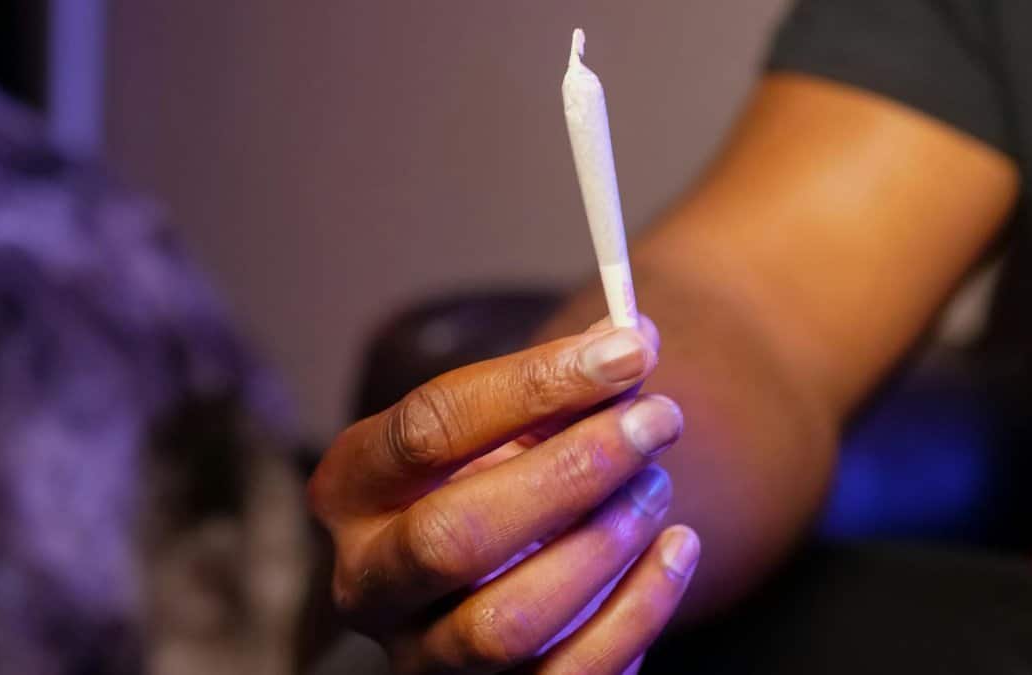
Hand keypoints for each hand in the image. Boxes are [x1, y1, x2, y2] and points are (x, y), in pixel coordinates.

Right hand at [307, 317, 699, 673]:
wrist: (504, 558)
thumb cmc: (504, 471)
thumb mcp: (511, 424)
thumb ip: (561, 383)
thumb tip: (635, 341)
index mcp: (353, 488)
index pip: (428, 431)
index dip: (535, 384)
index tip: (630, 352)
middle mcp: (368, 581)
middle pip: (453, 538)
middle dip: (571, 473)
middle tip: (657, 421)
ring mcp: (422, 655)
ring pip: (505, 623)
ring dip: (603, 545)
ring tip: (658, 484)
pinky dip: (639, 611)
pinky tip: (677, 548)